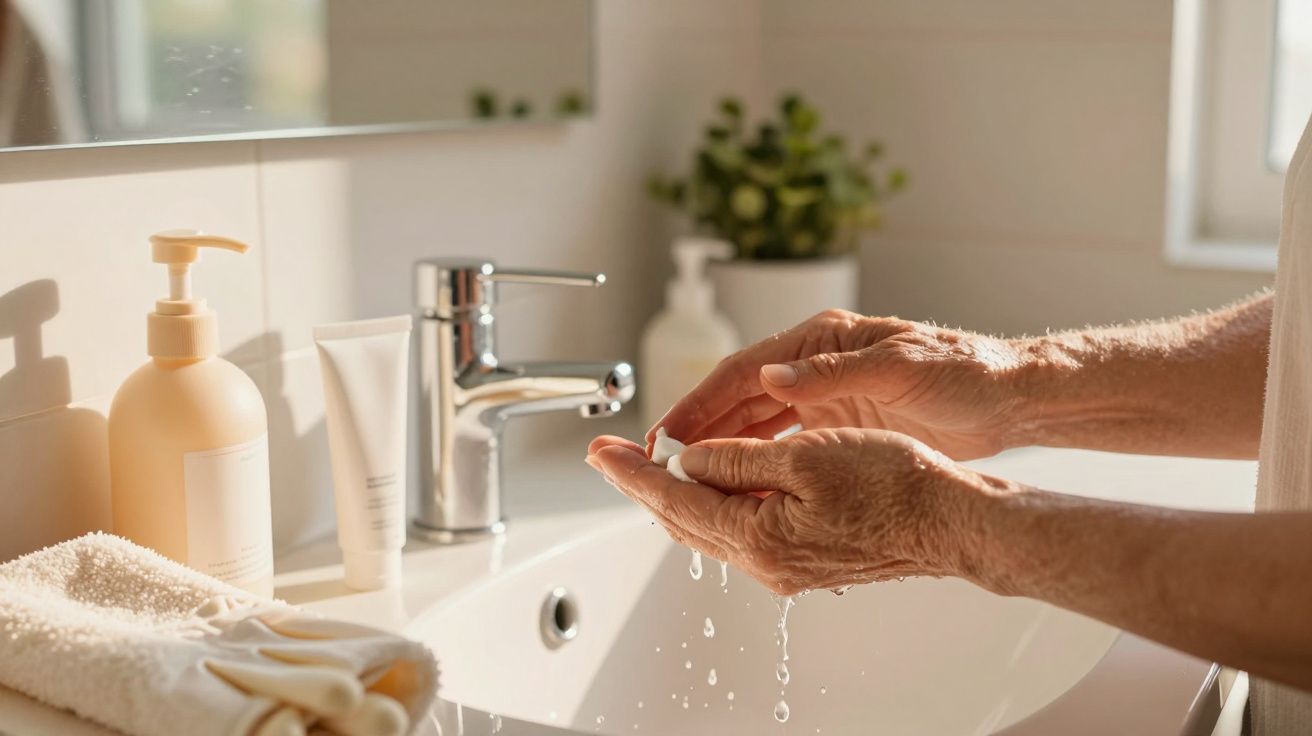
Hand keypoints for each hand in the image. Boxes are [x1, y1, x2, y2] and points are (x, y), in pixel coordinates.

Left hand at [587, 428, 1003, 594]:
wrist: (951, 521)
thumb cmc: (893, 485)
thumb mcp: (805, 456)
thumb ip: (736, 460)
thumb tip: (689, 461)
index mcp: (757, 536)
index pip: (674, 499)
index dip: (633, 473)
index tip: (601, 453)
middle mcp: (764, 562)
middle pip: (684, 519)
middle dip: (645, 484)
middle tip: (612, 457)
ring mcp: (784, 566)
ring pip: (711, 525)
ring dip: (679, 493)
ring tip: (651, 463)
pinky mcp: (803, 560)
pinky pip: (742, 529)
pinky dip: (716, 502)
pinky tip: (712, 480)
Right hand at [648, 309, 1032, 459]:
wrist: (1010, 397)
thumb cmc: (964, 372)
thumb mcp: (899, 369)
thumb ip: (832, 373)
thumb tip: (771, 373)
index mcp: (821, 339)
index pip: (743, 371)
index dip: (700, 402)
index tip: (667, 434)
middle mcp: (815, 364)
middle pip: (740, 398)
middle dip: (698, 429)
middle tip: (660, 463)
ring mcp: (826, 394)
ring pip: (756, 422)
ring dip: (721, 447)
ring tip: (685, 478)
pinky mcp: (840, 423)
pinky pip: (784, 444)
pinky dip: (757, 462)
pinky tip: (736, 484)